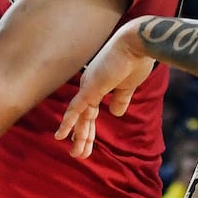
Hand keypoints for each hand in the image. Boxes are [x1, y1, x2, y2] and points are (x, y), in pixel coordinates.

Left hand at [54, 21, 155, 158]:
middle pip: (84, 117)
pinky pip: (76, 109)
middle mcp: (89, 86)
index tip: (87, 142)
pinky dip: (68, 122)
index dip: (89, 128)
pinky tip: (60, 136)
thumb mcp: (128, 86)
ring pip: (81, 117)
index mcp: (99, 85)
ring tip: (76, 154)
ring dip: (79, 137)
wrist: (137, 44)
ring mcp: (88, 87)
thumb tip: (115, 113)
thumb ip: (121, 99)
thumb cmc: (136, 60)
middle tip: (79, 154)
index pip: (91, 112)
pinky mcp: (90, 88)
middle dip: (83, 137)